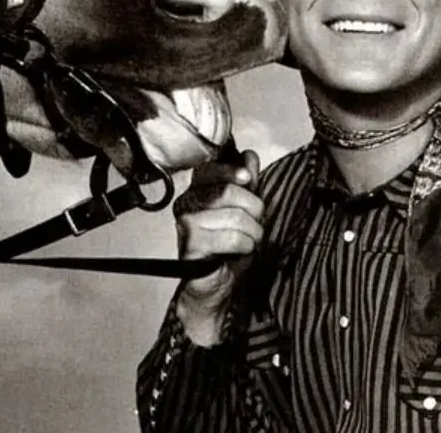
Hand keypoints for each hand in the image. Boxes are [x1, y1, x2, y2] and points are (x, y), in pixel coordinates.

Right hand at [172, 148, 262, 344]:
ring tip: (247, 242)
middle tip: (254, 225)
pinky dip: (246, 247)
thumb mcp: (245, 210)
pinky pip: (232, 238)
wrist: (219, 284)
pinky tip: (238, 253)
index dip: (233, 171)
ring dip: (253, 232)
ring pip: (235, 216)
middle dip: (254, 210)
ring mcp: (186, 224)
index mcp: (196, 190)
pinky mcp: (192, 246)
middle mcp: (186, 203)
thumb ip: (247, 183)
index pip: (211, 168)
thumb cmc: (230, 247)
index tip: (249, 178)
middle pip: (230, 192)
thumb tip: (249, 155)